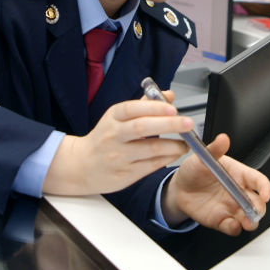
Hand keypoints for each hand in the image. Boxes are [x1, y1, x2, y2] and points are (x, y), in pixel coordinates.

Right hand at [43, 93, 191, 195]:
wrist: (80, 165)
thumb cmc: (105, 137)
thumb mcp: (118, 117)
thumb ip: (145, 105)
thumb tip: (169, 95)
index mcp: (113, 117)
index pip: (133, 108)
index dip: (154, 107)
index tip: (173, 107)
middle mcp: (114, 135)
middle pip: (143, 128)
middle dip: (170, 124)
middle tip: (188, 123)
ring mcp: (118, 156)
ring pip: (151, 149)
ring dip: (174, 146)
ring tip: (186, 143)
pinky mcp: (124, 174)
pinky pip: (151, 165)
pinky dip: (167, 159)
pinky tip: (174, 154)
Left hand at [163, 134, 269, 234]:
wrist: (179, 187)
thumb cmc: (195, 170)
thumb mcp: (203, 157)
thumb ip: (215, 149)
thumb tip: (223, 138)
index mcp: (239, 175)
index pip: (258, 180)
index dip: (265, 187)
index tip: (266, 194)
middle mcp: (238, 192)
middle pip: (257, 202)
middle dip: (259, 208)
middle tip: (254, 212)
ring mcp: (231, 207)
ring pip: (249, 217)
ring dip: (251, 221)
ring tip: (246, 222)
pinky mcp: (222, 220)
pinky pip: (233, 227)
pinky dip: (235, 228)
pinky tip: (231, 225)